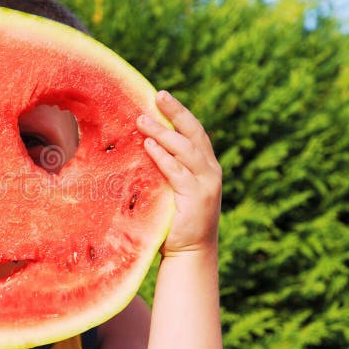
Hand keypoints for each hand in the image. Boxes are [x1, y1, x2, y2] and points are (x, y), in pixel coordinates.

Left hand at [137, 91, 221, 256]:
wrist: (190, 253)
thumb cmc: (174, 221)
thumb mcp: (170, 189)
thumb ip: (164, 169)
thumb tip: (138, 146)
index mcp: (205, 166)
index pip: (194, 132)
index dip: (179, 113)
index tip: (161, 96)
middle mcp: (210, 171)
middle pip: (194, 133)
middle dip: (176, 112)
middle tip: (157, 95)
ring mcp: (205, 184)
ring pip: (184, 150)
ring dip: (162, 133)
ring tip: (141, 120)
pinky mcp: (196, 198)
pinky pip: (177, 172)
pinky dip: (163, 157)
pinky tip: (148, 146)